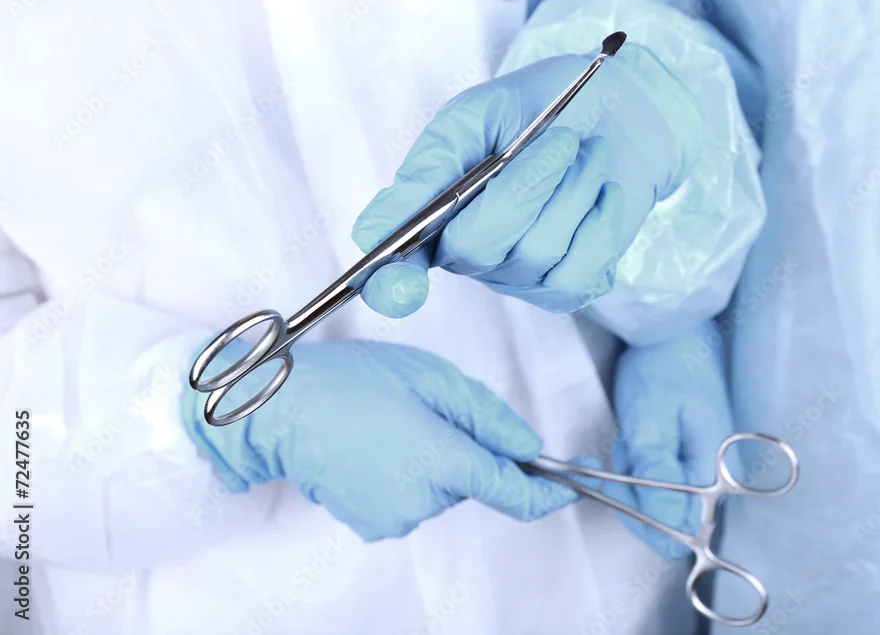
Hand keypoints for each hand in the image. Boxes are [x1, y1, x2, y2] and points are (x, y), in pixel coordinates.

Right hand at [184, 341, 580, 541]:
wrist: (281, 410)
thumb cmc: (353, 381)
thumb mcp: (432, 377)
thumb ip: (488, 416)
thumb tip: (531, 448)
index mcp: (444, 459)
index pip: (517, 493)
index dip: (552, 491)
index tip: (575, 481)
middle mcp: (425, 499)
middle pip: (475, 480)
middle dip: (466, 448)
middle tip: (427, 409)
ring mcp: (397, 518)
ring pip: (443, 489)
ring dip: (433, 460)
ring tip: (391, 423)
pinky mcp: (374, 525)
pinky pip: (413, 500)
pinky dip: (406, 476)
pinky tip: (377, 446)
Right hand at [351, 44, 700, 316]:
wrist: (614, 110)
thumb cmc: (535, 111)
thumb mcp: (474, 118)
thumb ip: (430, 167)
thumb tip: (371, 233)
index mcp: (432, 217)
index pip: (395, 270)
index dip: (390, 284)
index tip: (399, 284)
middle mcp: (469, 257)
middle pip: (477, 247)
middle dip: (526, 184)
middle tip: (562, 138)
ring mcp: (518, 276)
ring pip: (536, 253)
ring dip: (572, 190)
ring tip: (586, 151)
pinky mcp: (568, 284)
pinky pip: (578, 273)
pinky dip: (599, 223)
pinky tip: (603, 191)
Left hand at [605, 322, 735, 557]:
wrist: (672, 328)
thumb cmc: (663, 364)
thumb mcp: (650, 418)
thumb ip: (657, 472)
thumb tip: (668, 527)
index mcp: (712, 467)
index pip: (680, 527)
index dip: (643, 517)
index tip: (613, 486)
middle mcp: (714, 471)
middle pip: (668, 514)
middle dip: (634, 488)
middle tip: (623, 446)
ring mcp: (702, 461)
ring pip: (658, 494)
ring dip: (633, 471)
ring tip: (629, 433)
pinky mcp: (689, 452)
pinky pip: (660, 474)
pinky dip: (638, 459)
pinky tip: (634, 434)